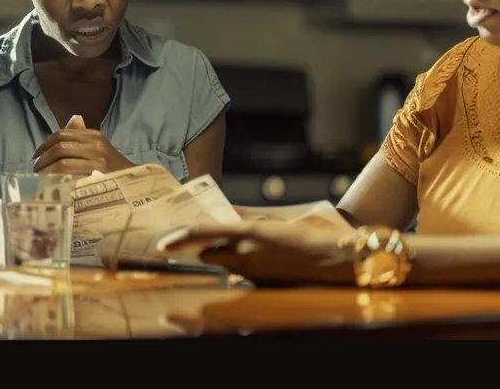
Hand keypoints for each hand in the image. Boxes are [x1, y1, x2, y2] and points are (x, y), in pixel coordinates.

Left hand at [33, 115, 135, 175]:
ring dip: (46, 169)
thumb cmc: (112, 167)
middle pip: (60, 147)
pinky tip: (51, 184)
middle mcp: (96, 145)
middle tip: (35, 169)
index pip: (62, 134)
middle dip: (43, 158)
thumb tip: (73, 119)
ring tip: (39, 177)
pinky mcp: (97, 177)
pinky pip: (71, 175)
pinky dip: (56, 179)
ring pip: (63, 162)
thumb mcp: (99, 147)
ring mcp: (97, 162)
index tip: (36, 156)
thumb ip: (83, 135)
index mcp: (94, 135)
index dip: (45, 144)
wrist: (135, 183)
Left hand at [162, 220, 357, 285]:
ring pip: (226, 267)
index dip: (179, 239)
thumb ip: (250, 218)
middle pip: (209, 255)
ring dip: (225, 259)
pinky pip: (243, 278)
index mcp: (249, 232)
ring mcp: (253, 273)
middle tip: (203, 245)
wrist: (337, 261)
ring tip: (244, 251)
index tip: (162, 244)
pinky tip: (262, 264)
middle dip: (204, 251)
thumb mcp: (277, 221)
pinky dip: (243, 270)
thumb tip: (231, 212)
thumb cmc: (310, 236)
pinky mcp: (262, 286)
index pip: (203, 234)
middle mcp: (246, 255)